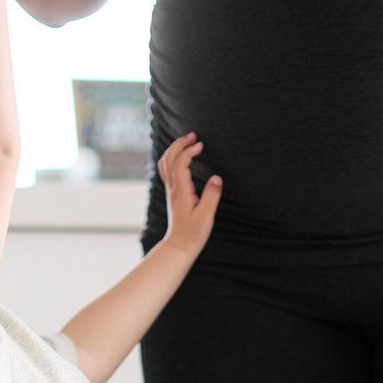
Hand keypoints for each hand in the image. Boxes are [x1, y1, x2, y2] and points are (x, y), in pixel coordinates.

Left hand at [159, 133, 222, 256]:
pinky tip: (181, 156)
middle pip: (169, 159)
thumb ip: (211, 196)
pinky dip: (172, 158)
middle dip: (179, 144)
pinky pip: (167, 170)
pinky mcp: (173, 194)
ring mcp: (171, 191)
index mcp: (181, 191)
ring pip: (165, 164)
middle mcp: (173, 188)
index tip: (201, 145)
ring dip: (175, 149)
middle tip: (193, 136)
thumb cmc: (193, 233)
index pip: (180, 163)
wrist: (179, 246)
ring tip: (188, 141)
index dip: (189, 151)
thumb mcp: (206, 216)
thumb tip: (217, 178)